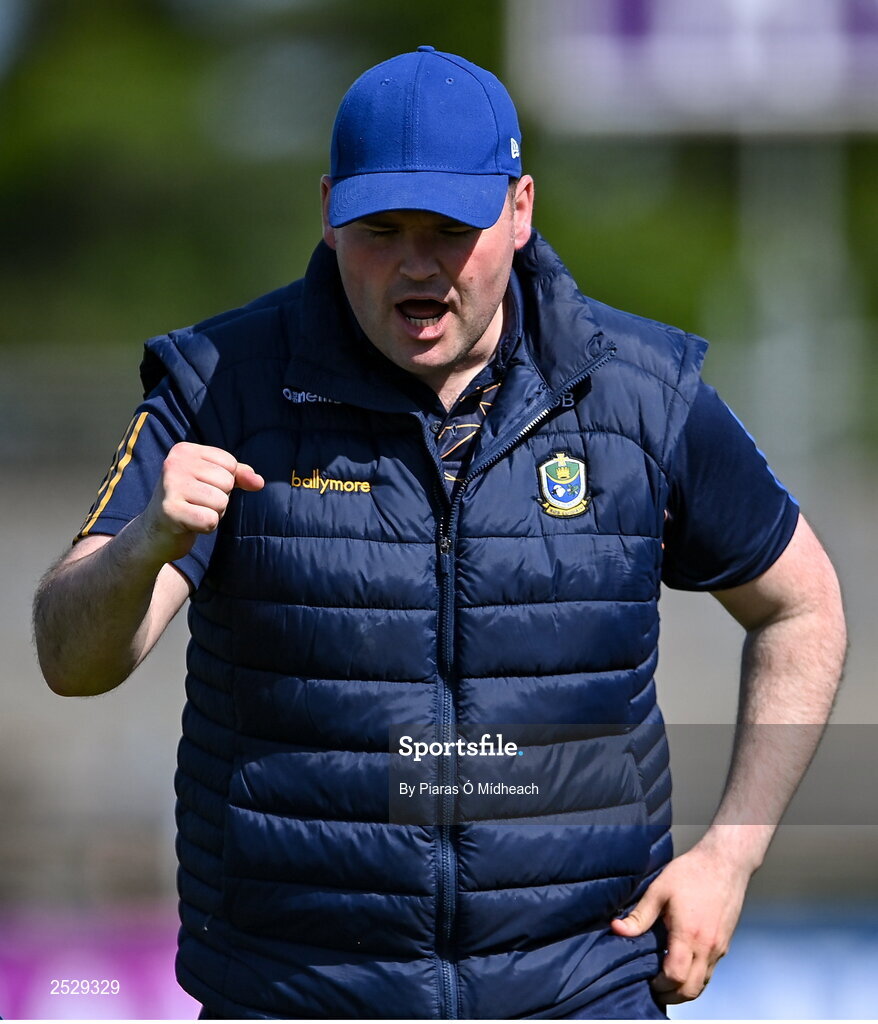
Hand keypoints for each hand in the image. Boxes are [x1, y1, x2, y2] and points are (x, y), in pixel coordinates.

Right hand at [141, 442, 263, 562]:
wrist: (156, 532)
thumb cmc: (190, 502)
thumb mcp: (214, 482)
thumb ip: (239, 476)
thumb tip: (259, 482)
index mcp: (184, 450)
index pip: (230, 464)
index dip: (225, 483)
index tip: (201, 488)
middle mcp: (174, 463)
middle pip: (227, 482)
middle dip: (219, 499)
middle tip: (196, 504)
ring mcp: (169, 486)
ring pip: (221, 502)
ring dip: (213, 514)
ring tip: (193, 513)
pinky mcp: (170, 510)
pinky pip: (210, 520)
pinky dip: (206, 528)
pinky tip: (189, 524)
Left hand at [610, 840, 751, 1004]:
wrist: (725, 863)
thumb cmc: (692, 872)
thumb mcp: (659, 890)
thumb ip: (639, 915)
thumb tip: (616, 929)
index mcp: (689, 935)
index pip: (675, 977)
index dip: (659, 985)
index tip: (646, 980)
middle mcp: (708, 947)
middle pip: (691, 990)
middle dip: (671, 996)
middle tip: (654, 989)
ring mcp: (719, 948)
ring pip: (702, 984)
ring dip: (684, 989)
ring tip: (665, 981)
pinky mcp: (725, 944)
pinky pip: (710, 972)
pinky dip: (695, 977)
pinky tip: (681, 966)